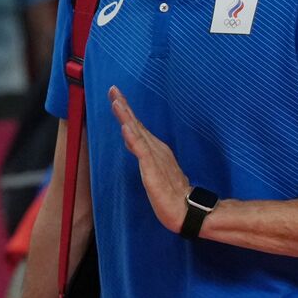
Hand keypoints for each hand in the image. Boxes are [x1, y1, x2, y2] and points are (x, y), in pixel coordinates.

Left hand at [108, 86, 189, 233]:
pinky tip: (126, 128)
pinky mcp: (153, 170)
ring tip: (117, 103)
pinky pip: (142, 152)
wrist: (184, 208)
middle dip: (124, 106)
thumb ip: (141, 150)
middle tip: (113, 89)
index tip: (115, 93)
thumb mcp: (151, 166)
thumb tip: (128, 135)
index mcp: (153, 147)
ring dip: (127, 117)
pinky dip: (133, 139)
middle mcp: (154, 148)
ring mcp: (154, 157)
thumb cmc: (169, 190)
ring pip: (137, 133)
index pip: (137, 125)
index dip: (125, 109)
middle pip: (136, 124)